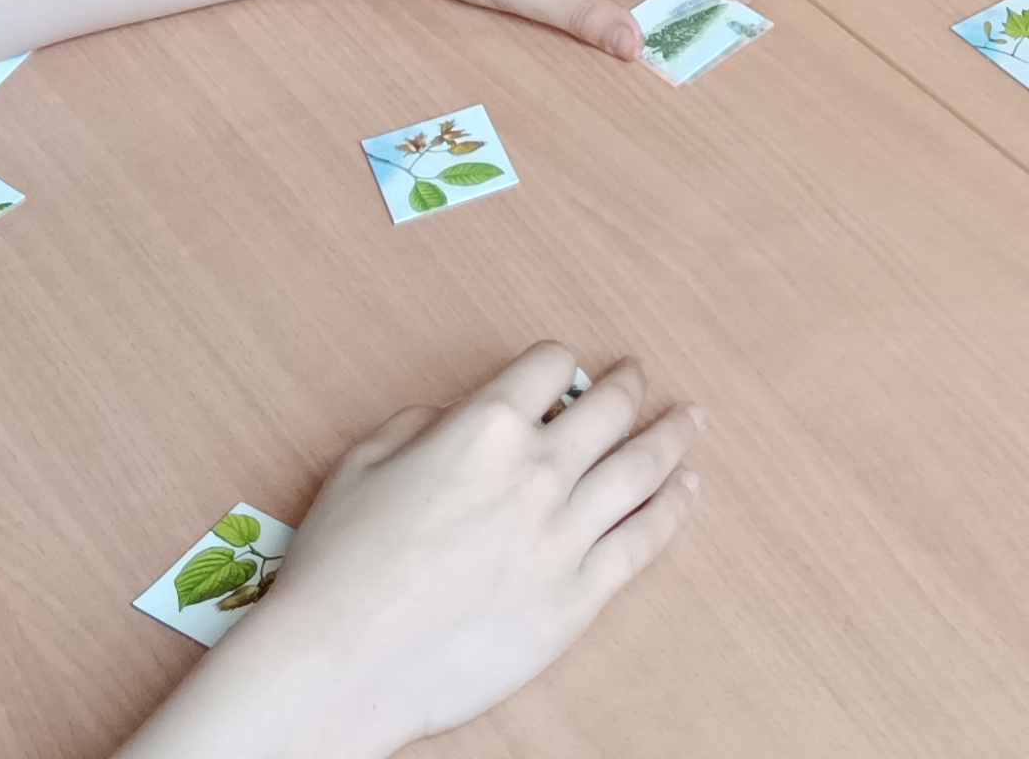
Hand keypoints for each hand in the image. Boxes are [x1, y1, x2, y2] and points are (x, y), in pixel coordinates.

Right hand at [160, 350, 701, 758]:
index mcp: (484, 427)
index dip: (558, 365)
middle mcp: (537, 471)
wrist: (344, 663)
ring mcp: (565, 536)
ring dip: (670, 435)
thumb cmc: (339, 567)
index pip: (548, 368)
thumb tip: (456, 420)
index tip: (564, 373)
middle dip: (628, 386)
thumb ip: (421, 426)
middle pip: (608, 409)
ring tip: (689, 418)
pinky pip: (644, 541)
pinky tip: (686, 487)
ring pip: (641, 468)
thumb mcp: (363, 463)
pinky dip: (672, 507)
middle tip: (638, 377)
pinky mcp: (579, 597)